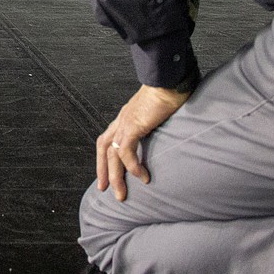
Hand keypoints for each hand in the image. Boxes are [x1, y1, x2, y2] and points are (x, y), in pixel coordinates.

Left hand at [97, 84, 190, 200]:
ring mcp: (125, 122)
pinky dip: (132, 166)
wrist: (169, 79)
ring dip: (116, 176)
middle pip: (104, 148)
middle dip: (104, 171)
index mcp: (126, 117)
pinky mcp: (133, 125)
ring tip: (122, 193)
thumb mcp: (158, 113)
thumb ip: (155, 124)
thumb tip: (164, 135)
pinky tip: (142, 177)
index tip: (106, 174)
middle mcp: (121, 120)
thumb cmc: (169, 93)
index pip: (107, 139)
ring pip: (112, 154)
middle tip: (106, 190)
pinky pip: (126, 150)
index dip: (104, 157)